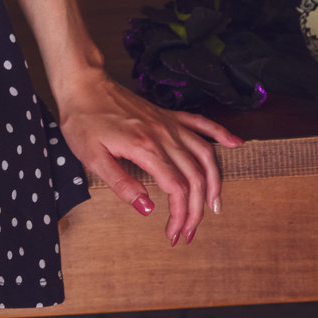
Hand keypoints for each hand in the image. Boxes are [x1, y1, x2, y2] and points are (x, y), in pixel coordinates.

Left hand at [54, 67, 242, 245]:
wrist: (82, 84)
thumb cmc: (83, 120)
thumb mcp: (91, 157)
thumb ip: (121, 184)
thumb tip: (148, 209)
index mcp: (145, 148)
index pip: (176, 189)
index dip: (179, 215)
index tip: (173, 234)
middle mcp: (164, 135)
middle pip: (194, 177)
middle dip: (196, 209)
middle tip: (189, 232)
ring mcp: (168, 123)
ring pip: (205, 154)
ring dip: (214, 182)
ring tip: (214, 206)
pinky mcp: (166, 115)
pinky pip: (201, 123)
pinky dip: (221, 133)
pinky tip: (235, 144)